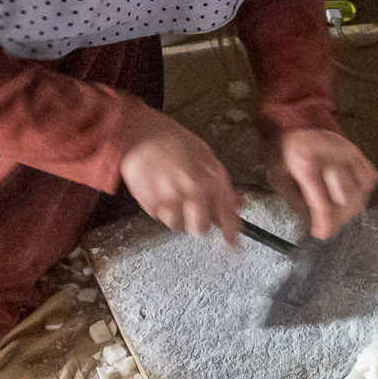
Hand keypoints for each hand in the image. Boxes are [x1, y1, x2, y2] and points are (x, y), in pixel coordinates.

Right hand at [118, 111, 241, 246]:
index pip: (227, 215)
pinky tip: (158, 190)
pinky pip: (160, 218)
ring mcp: (171, 199)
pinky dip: (160, 209)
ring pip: (178, 226)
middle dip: (198, 224)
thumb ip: (220, 182)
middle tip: (192, 213)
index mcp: (212, 177)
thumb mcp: (205, 155)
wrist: (140, 134)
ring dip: (176, 216)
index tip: (232, 244)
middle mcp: (194, 190)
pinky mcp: (151, 204)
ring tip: (171, 195)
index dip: (231, 234)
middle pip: (201, 228)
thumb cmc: (174, 141)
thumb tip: (237, 204)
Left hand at [267, 128, 377, 240]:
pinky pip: (370, 180)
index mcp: (305, 160)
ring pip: (361, 192)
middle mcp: (331, 155)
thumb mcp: (278, 178)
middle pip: (346, 199)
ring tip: (337, 211)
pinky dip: (362, 191)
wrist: (297, 126)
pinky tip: (348, 193)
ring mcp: (349, 152)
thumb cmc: (285, 154)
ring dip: (350, 208)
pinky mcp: (359, 152)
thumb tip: (317, 225)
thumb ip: (295, 202)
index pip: (322, 200)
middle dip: (337, 218)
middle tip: (327, 223)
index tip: (322, 234)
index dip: (325, 222)